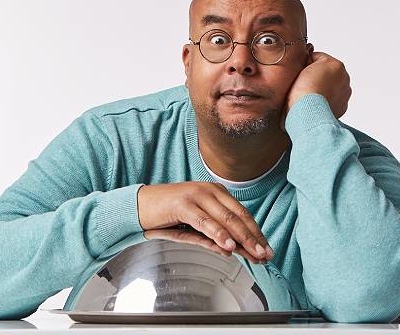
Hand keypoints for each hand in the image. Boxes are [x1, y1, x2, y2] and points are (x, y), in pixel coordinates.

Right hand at [137, 182, 273, 261]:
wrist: (140, 206)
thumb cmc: (168, 215)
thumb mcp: (195, 227)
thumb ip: (213, 236)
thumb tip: (232, 250)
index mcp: (216, 193)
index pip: (242, 214)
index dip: (256, 233)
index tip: (266, 249)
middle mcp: (210, 190)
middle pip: (239, 216)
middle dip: (254, 238)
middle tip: (265, 255)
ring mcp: (197, 195)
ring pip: (226, 218)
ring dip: (242, 238)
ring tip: (253, 254)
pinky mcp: (183, 204)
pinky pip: (205, 222)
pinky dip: (218, 234)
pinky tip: (228, 246)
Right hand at [284, 51, 351, 118]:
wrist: (306, 113)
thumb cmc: (302, 92)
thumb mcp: (301, 66)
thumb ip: (307, 62)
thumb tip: (307, 64)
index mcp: (336, 65)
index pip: (319, 58)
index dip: (307, 64)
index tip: (300, 73)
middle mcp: (344, 78)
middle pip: (327, 73)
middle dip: (317, 77)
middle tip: (304, 85)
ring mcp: (345, 93)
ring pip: (331, 86)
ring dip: (322, 89)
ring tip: (309, 96)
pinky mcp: (342, 107)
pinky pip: (333, 100)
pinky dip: (326, 101)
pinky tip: (315, 103)